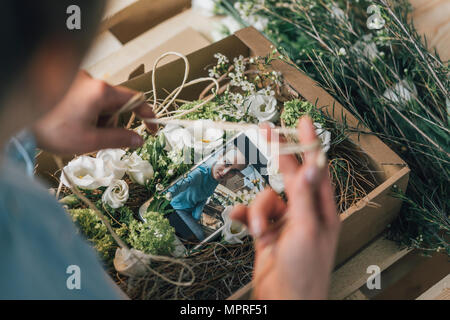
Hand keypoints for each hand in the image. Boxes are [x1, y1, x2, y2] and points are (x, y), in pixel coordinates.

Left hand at [33, 71, 155, 154]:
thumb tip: (139, 140)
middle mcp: (92, 81)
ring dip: (97, 119)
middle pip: (116, 104)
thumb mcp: (89, 140)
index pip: (136, 100)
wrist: (16, 117)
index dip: (148, 116)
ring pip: (100, 103)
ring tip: (77, 131)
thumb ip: (118, 139)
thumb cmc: (50, 128)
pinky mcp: (68, 82)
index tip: (152, 129)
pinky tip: (70, 122)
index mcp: (101, 92)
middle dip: (112, 123)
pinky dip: (85, 112)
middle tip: (96, 139)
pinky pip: (87, 98)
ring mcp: (78, 80)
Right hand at [231, 116, 339, 299]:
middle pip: (290, 175)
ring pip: (266, 198)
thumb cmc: (304, 272)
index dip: (309, 143)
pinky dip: (245, 217)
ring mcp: (284, 221)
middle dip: (279, 156)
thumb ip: (305, 196)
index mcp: (322, 209)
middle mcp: (304, 212)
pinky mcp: (267, 231)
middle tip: (268, 131)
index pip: (316, 168)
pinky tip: (240, 222)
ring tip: (260, 230)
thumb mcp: (306, 230)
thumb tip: (310, 166)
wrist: (284, 300)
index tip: (303, 122)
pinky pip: (252, 214)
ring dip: (258, 212)